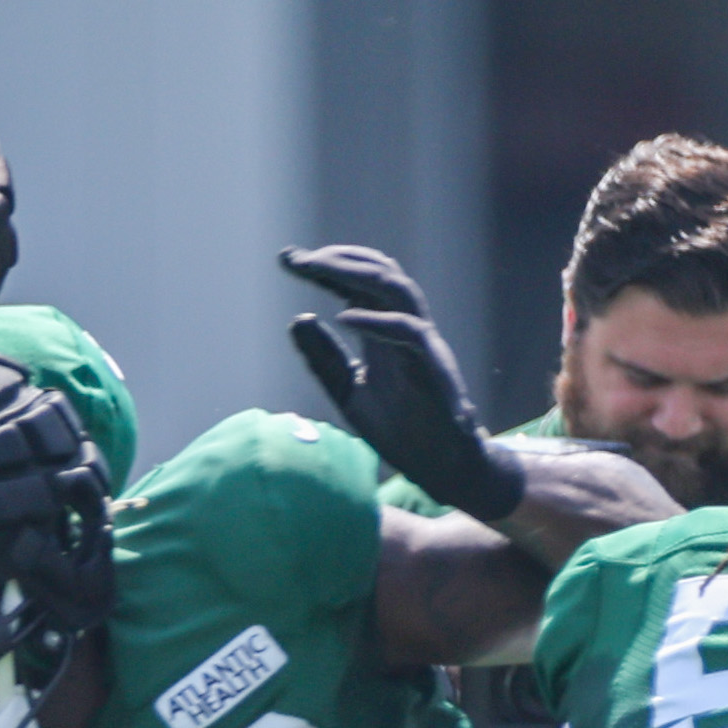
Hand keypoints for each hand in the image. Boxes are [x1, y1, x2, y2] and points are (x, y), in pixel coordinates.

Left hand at [279, 244, 526, 524]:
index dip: (326, 268)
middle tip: (297, 259)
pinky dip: (378, 320)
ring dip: (358, 274)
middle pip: (380, 274)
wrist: (439, 468)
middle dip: (338, 260)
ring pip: (400, 290)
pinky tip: (344, 316)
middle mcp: (405, 330)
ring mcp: (423, 346)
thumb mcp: (348, 391)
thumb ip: (325, 358)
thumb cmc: (401, 430)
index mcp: (386, 333)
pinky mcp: (435, 369)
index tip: (288, 261)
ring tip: (319, 268)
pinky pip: (411, 332)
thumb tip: (297, 318)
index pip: (359, 283)